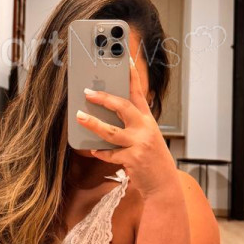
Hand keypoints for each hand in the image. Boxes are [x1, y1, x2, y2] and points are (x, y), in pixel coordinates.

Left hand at [76, 57, 179, 200]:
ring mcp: (139, 144)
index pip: (138, 92)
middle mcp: (145, 129)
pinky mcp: (133, 159)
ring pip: (111, 131)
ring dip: (93, 123)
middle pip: (123, 107)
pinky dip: (100, 152)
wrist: (164, 185)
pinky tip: (93, 149)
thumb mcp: (147, 136)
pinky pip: (110, 153)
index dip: (131, 75)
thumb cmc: (152, 159)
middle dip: (103, 98)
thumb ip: (131, 124)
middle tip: (88, 92)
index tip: (124, 58)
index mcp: (148, 120)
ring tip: (79, 117)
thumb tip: (105, 113)